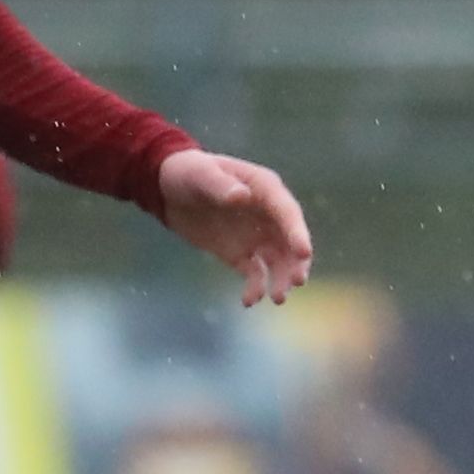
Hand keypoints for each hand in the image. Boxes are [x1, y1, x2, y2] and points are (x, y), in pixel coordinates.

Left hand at [157, 147, 314, 304]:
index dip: (297, 232)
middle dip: (295, 262)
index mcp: (265, 190)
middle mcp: (268, 215)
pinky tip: (248, 301)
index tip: (304, 253)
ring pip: (278, 261)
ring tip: (277, 298)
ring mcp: (257, 237)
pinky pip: (255, 274)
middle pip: (290, 241)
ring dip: (280, 279)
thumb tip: (241, 197)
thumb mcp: (201, 174)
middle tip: (297, 282)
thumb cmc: (189, 172)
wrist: (169, 189)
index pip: (287, 213)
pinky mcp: (242, 254)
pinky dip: (255, 288)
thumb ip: (221, 185)